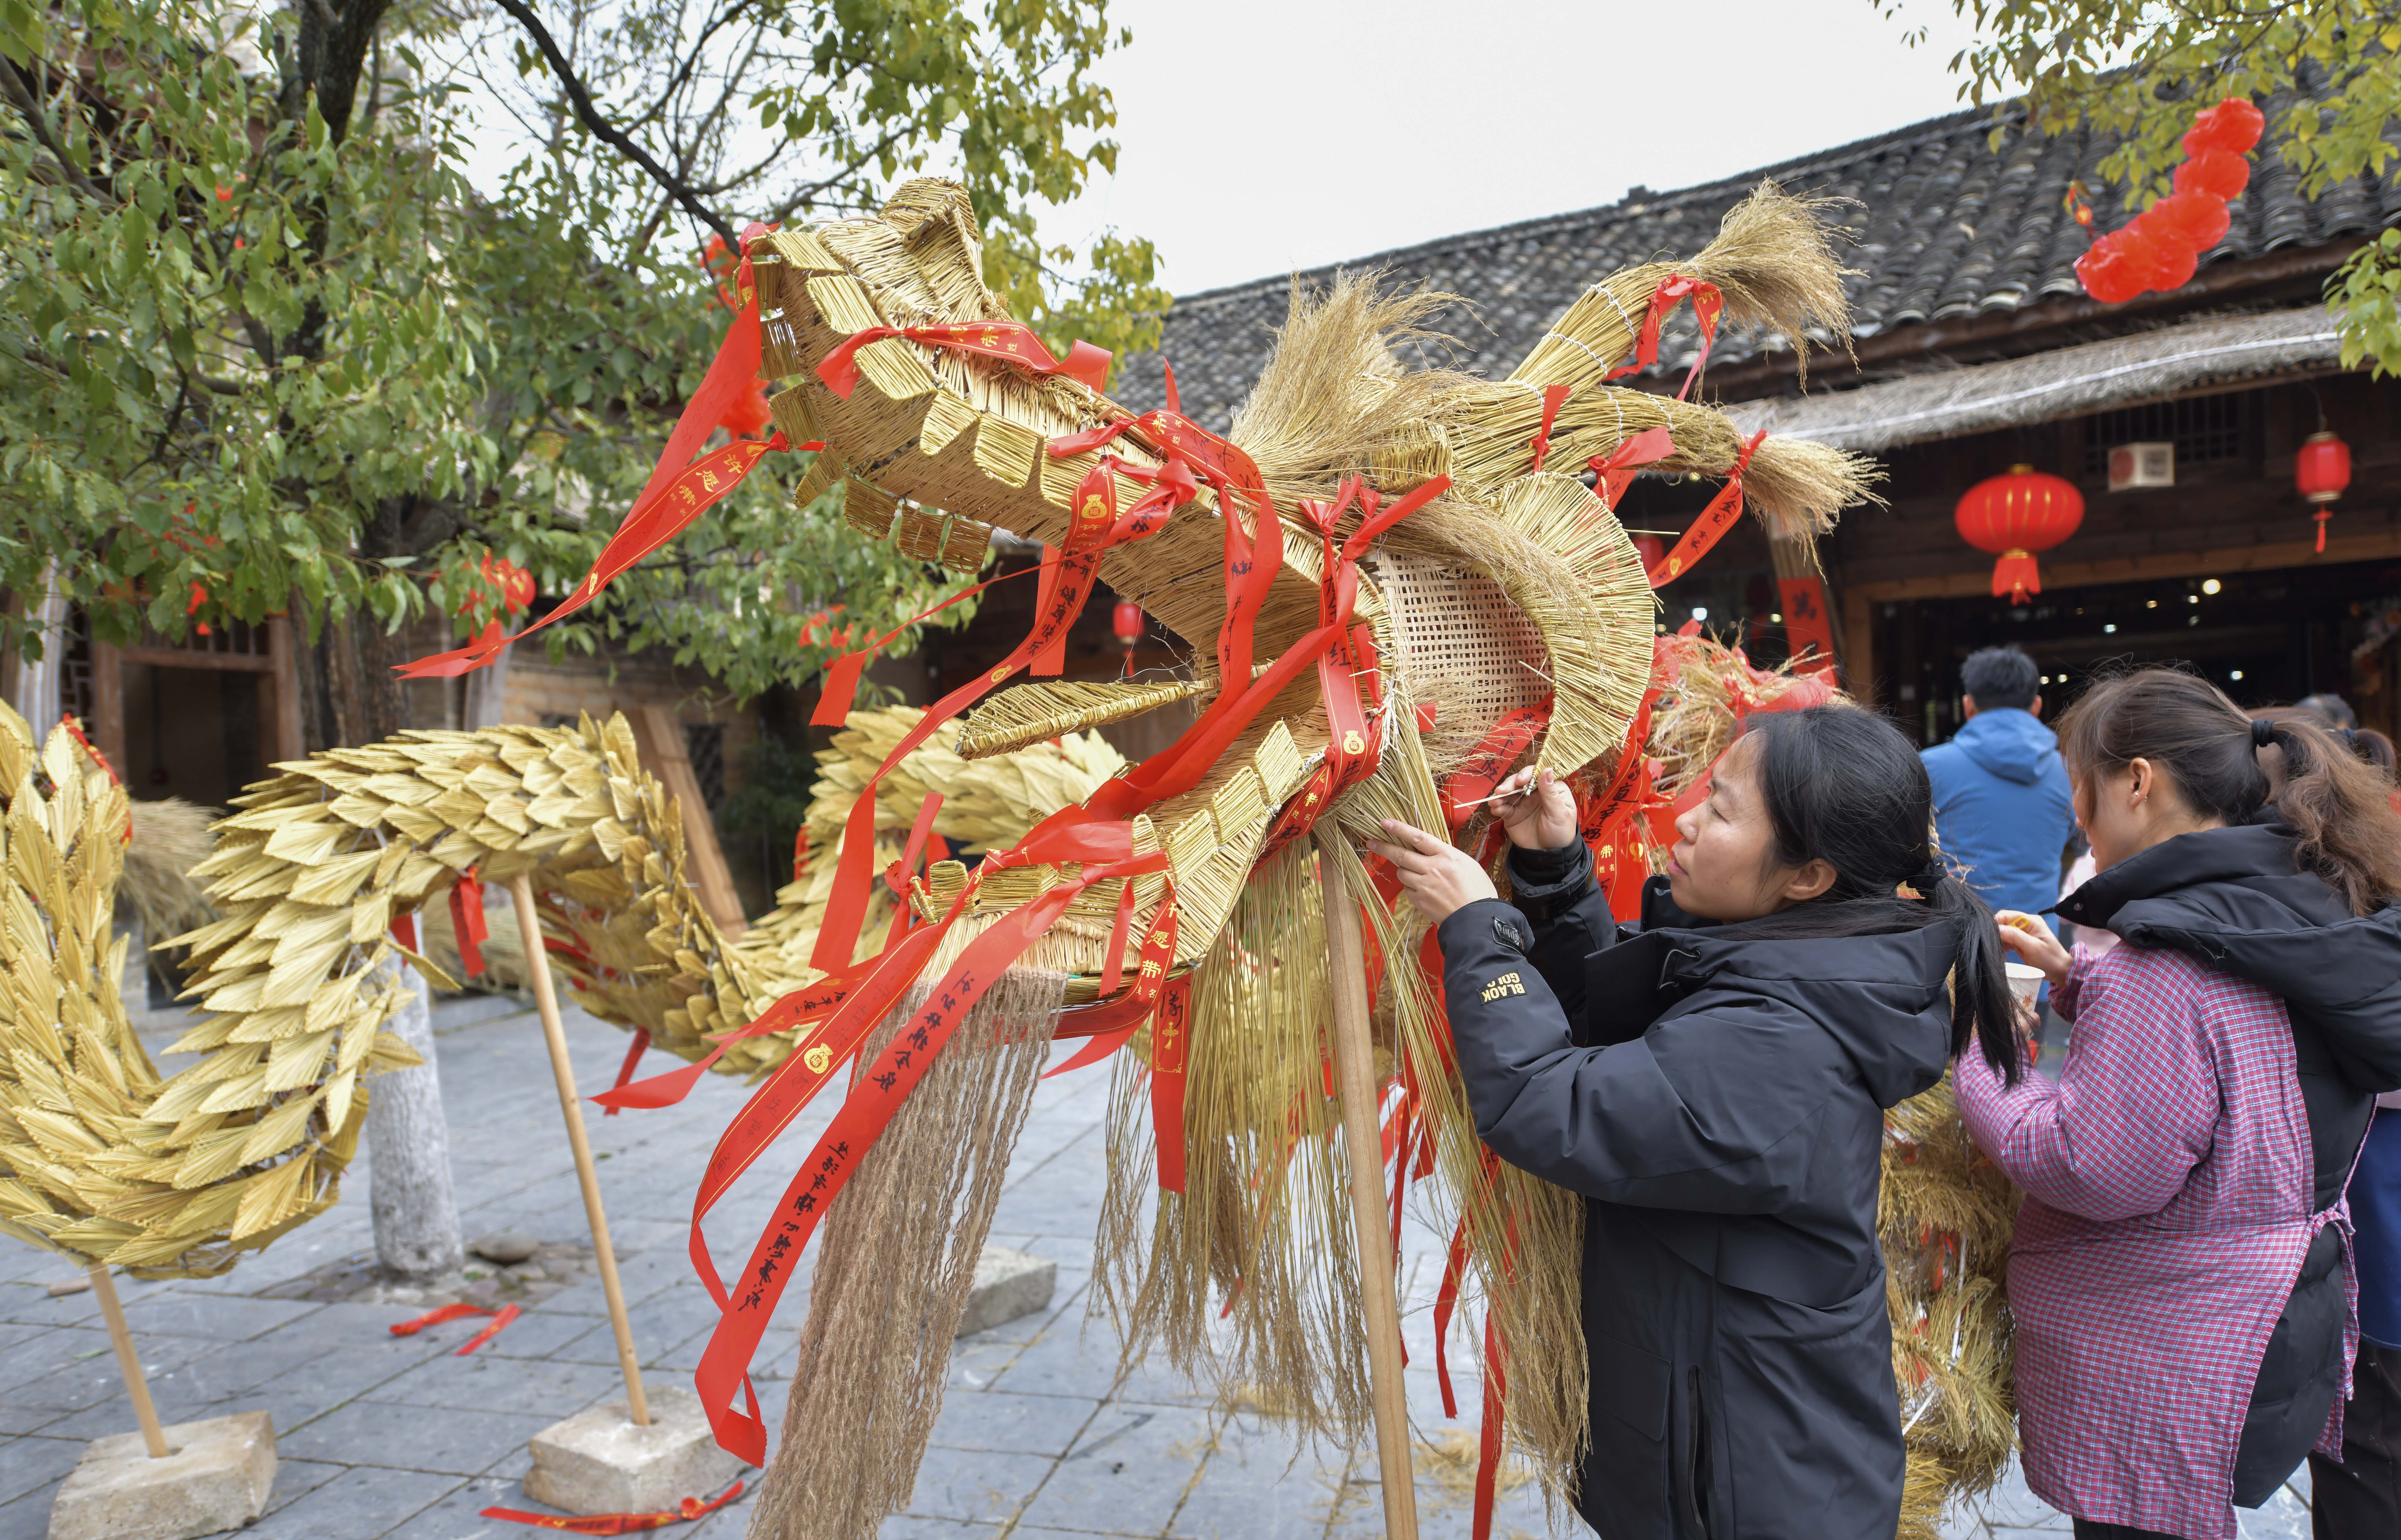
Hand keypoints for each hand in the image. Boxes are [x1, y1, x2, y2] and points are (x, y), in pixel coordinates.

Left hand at [1367, 819, 1496, 923]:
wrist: (1477, 919)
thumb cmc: (1478, 890)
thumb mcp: (1467, 864)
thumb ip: (1446, 856)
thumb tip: (1430, 851)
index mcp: (1447, 855)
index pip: (1418, 837)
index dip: (1399, 829)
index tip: (1384, 823)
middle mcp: (1433, 868)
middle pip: (1401, 854)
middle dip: (1383, 847)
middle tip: (1371, 842)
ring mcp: (1424, 885)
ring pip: (1401, 872)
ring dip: (1403, 870)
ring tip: (1416, 874)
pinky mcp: (1419, 901)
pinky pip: (1407, 889)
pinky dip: (1411, 887)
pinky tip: (1424, 891)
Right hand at [1489, 765, 1577, 850]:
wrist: (1549, 855)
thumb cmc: (1560, 833)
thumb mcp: (1559, 813)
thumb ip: (1550, 793)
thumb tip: (1547, 770)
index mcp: (1551, 789)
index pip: (1538, 774)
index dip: (1527, 773)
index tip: (1520, 781)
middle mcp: (1535, 792)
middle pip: (1520, 780)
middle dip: (1510, 784)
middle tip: (1502, 791)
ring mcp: (1522, 803)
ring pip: (1509, 792)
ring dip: (1500, 794)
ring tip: (1495, 801)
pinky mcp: (1512, 814)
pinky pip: (1503, 807)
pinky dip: (1497, 806)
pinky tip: (1495, 808)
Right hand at [1994, 910, 2069, 989]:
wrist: (2060, 972)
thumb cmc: (2050, 959)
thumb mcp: (2033, 947)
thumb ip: (2015, 936)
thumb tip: (1996, 929)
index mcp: (2031, 921)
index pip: (2006, 915)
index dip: (1996, 924)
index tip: (1991, 937)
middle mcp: (2026, 924)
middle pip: (2003, 924)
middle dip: (1997, 935)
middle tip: (1995, 948)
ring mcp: (2023, 933)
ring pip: (2003, 933)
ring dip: (1999, 942)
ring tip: (1999, 953)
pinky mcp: (2021, 942)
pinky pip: (2007, 940)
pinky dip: (2002, 947)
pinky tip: (2002, 955)